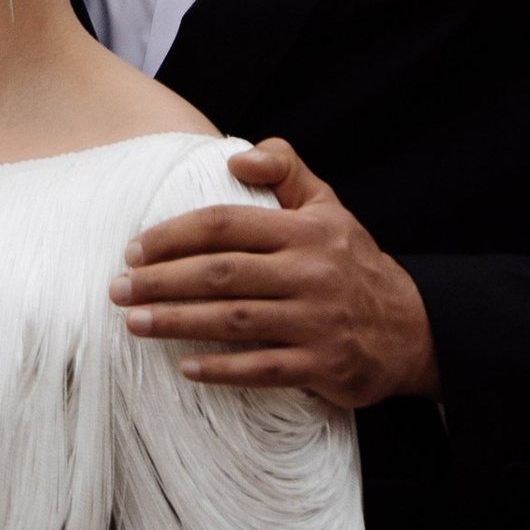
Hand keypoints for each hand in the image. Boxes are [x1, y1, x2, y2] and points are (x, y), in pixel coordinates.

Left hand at [110, 138, 440, 408]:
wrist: (411, 327)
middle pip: (221, 274)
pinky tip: (184, 368)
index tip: (133, 248)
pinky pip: (263, 369)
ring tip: (134, 323)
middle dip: (162, 281)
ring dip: (178, 322)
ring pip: (234, 321)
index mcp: (304, 230)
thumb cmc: (350, 261)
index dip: (173, 236)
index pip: (225, 225)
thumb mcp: (327, 203)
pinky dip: (222, 370)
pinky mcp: (324, 365)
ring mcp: (317, 321)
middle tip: (117, 289)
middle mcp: (310, 273)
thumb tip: (234, 159)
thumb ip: (284, 167)